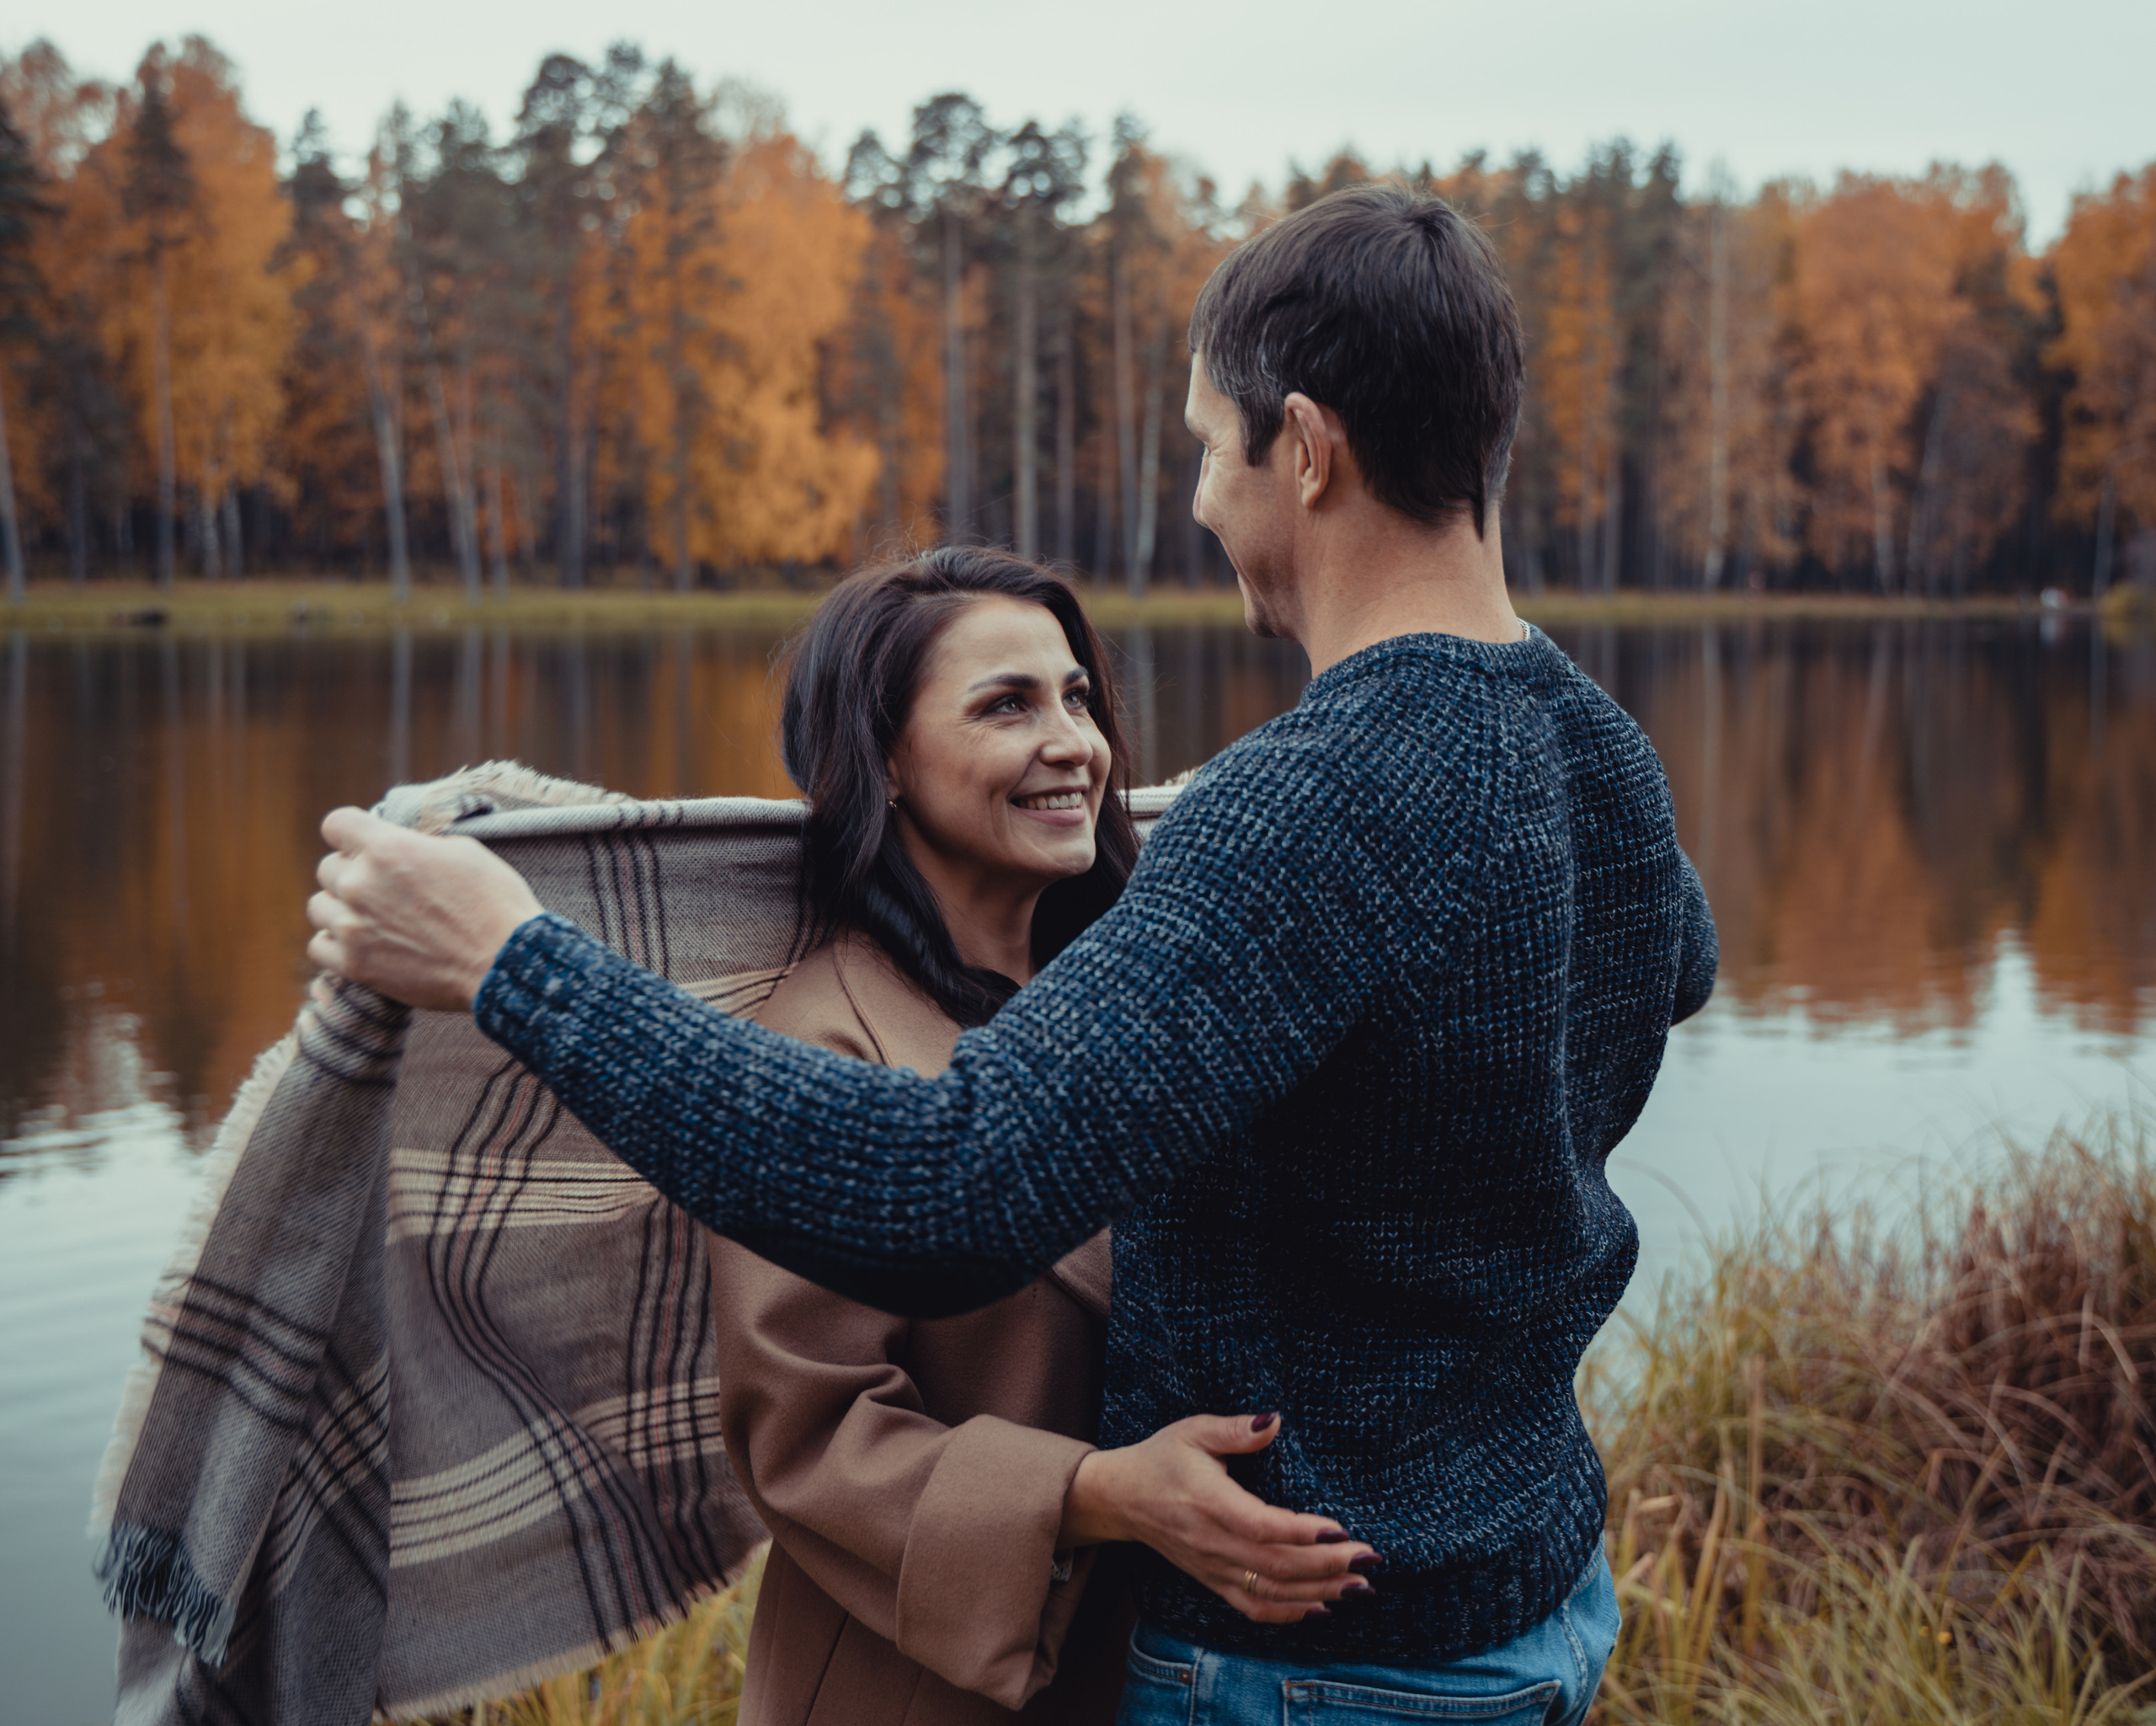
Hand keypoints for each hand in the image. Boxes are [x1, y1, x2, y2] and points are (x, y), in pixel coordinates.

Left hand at [306, 806, 544, 1011]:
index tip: (363, 844)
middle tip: (383, 889)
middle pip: (328, 867)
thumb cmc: (494, 904)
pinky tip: (362, 943)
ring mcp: (353, 927)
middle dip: (352, 873)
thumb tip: (402, 847)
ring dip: (341, 909)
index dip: (350, 833)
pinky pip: (318, 947)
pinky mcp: (355, 965)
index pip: (336, 824)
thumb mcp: (464, 851)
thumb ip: (419, 845)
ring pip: (319, 907)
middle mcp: (361, 884)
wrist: (505, 962)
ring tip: (371, 919)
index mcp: (388, 848)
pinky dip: (336, 945)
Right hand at [1058, 1413, 1375, 1623]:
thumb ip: (1235, 1429)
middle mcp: (1212, 1542)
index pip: (1260, 1526)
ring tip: (1359, 1587)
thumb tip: (1274, 1420)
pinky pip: (1253, 1607)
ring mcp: (1212, 1568)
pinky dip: (1289, 1613)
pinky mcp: (1212, 1581)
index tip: (1340, 1530)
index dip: (1301, 1532)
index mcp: (1208, 1502)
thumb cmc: (1161, 1458)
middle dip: (1326, 1565)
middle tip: (1368, 1559)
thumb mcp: (1193, 1431)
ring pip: (1270, 1590)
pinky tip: (1321, 1608)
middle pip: (1275, 1564)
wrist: (1120, 1498)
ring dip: (1319, 1592)